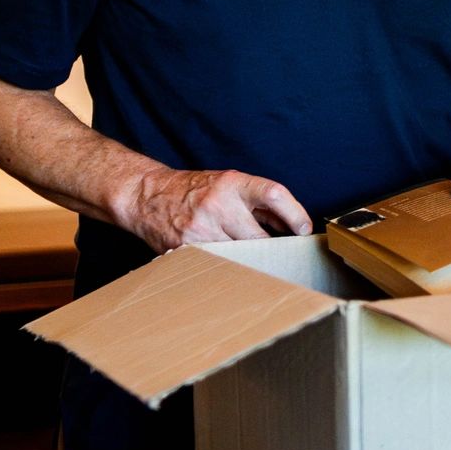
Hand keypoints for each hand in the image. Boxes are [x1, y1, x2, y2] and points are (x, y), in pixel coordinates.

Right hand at [125, 167, 312, 247]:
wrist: (147, 195)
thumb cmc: (192, 190)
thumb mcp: (227, 183)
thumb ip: (257, 203)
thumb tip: (292, 224)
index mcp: (232, 183)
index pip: (274, 194)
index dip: (295, 213)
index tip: (303, 229)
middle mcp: (218, 204)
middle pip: (260, 236)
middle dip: (270, 247)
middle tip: (277, 254)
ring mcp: (202, 228)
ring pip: (241, 255)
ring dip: (248, 259)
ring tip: (247, 256)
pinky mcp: (188, 248)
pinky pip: (218, 263)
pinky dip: (227, 265)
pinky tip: (225, 262)